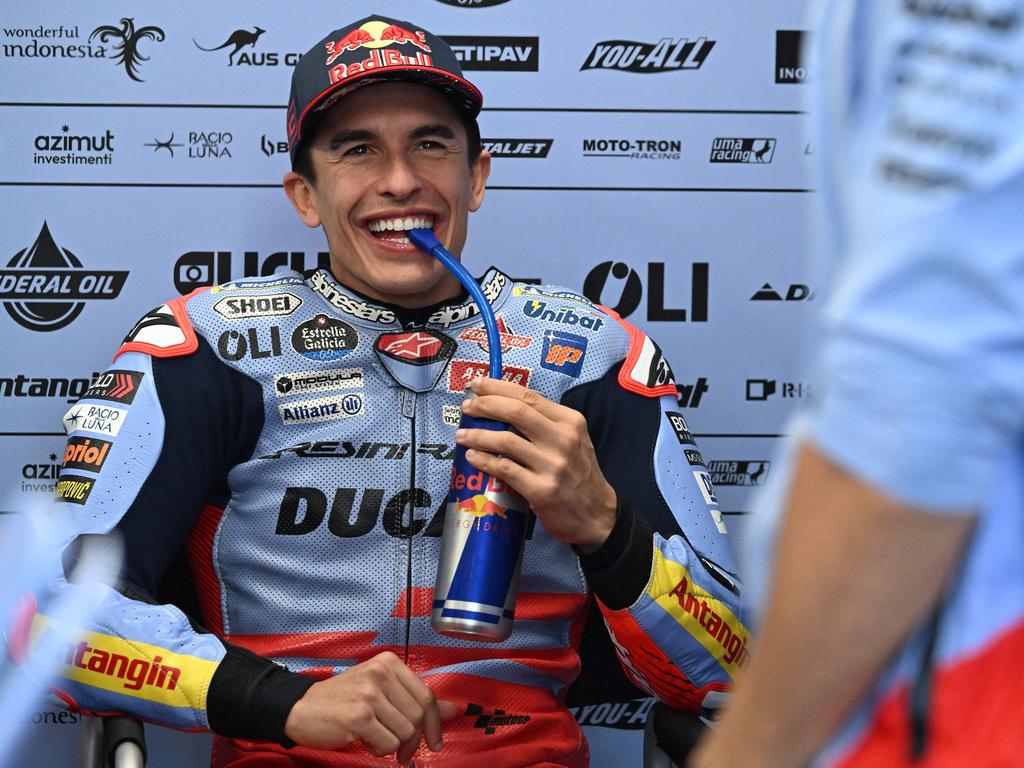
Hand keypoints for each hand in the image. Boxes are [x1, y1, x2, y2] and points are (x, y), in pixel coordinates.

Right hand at [283, 651, 458, 763]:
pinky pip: (388, 743)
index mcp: (389, 662)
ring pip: (405, 731)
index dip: (435, 723)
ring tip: (376, 739)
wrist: (301, 707)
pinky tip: (365, 741)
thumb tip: (454, 710)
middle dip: (414, 741)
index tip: (436, 742)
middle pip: (418, 716)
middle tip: (403, 753)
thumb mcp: (381, 691)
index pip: (426, 695)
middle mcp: (381, 673)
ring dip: (394, 746)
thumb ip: (415, 699)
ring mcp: (370, 693)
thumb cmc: (342, 700)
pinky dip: (380, 749)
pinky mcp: (359, 715)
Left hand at [455, 377, 617, 552]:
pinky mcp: (541, 490)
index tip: (478, 384)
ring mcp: (552, 465)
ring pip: (505, 441)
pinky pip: (504, 469)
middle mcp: (563, 439)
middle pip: (516, 412)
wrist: (597, 515)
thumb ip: (547, 422)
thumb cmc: (579, 474)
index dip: (499, 388)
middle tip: (467, 407)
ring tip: (462, 435)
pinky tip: (472, 456)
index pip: (529, 396)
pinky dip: (484, 460)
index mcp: (570, 422)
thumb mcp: (574, 439)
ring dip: (477, 435)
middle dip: (485, 405)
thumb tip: (506, 405)